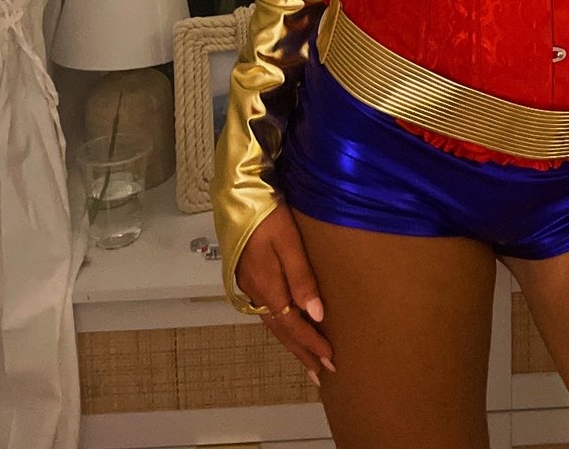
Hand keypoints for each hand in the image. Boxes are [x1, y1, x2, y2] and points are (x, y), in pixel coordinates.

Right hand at [234, 204, 334, 384]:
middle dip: (302, 351)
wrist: (239, 195)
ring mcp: (250, 286)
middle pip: (282, 330)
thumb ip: (301, 277)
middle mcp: (256, 291)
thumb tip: (316, 314)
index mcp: (267, 285)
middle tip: (321, 373)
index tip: (330, 360)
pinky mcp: (249, 276)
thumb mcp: (288, 241)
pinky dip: (281, 326)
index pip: (292, 325)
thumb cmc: (269, 214)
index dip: (311, 343)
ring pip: (273, 323)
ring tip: (308, 361)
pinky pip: (268, 311)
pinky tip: (288, 329)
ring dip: (291, 343)